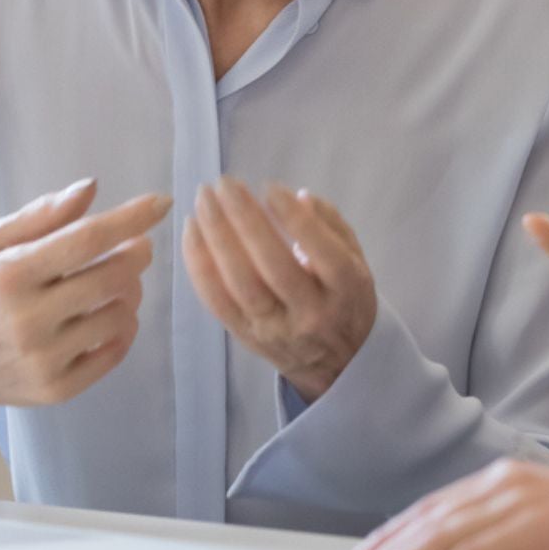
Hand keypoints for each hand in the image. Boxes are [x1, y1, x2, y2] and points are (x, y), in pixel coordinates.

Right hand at [0, 178, 169, 425]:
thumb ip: (42, 215)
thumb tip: (91, 188)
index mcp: (11, 275)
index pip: (86, 240)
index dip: (130, 219)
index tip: (161, 203)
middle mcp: (28, 319)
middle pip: (112, 277)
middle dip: (137, 254)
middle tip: (138, 247)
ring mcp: (43, 359)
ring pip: (120, 315)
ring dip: (131, 292)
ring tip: (117, 283)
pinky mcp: (55, 390)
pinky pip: (114, 353)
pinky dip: (124, 329)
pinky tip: (112, 315)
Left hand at [182, 177, 375, 401]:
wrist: (336, 364)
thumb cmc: (345, 298)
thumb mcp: (357, 259)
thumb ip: (331, 225)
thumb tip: (298, 197)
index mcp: (346, 290)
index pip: (321, 252)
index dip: (293, 219)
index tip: (269, 187)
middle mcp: (310, 313)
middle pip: (273, 266)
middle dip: (245, 220)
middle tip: (225, 184)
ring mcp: (275, 329)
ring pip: (239, 283)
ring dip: (216, 237)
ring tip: (204, 200)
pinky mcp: (245, 337)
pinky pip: (216, 301)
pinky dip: (199, 264)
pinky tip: (192, 231)